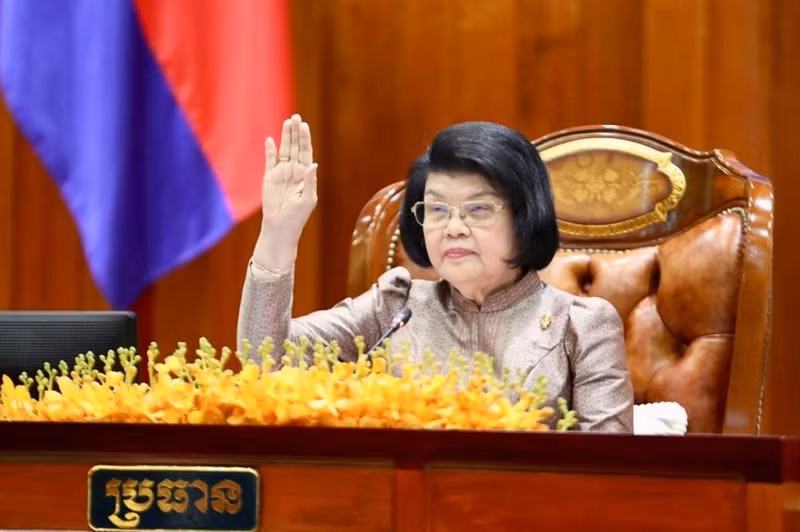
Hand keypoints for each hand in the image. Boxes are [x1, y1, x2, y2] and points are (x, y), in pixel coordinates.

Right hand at [253, 114, 317, 270]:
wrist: (280, 227)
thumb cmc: (297, 216)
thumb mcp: (308, 199)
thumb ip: (310, 181)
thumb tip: (313, 164)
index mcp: (306, 175)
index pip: (306, 152)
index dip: (305, 139)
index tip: (304, 126)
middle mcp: (294, 171)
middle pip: (295, 147)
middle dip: (295, 133)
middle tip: (295, 117)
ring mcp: (282, 173)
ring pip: (284, 150)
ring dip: (285, 137)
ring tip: (286, 122)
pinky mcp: (269, 177)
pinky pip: (270, 161)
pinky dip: (270, 151)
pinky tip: (270, 140)